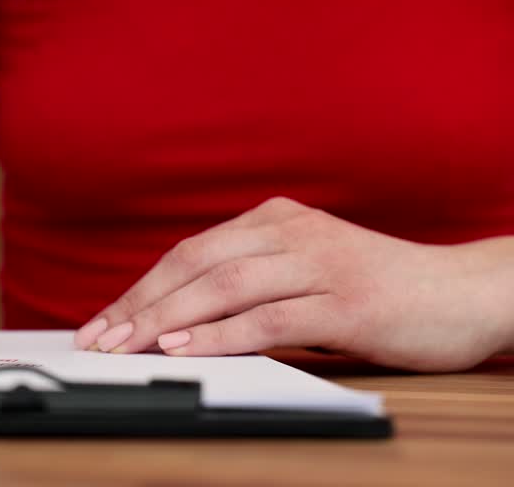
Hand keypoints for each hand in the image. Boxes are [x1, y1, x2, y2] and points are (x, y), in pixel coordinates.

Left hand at [74, 197, 513, 370]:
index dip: (140, 288)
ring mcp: (319, 264)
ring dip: (168, 318)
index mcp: (276, 220)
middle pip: (195, 264)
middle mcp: (291, 233)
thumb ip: (252, 282)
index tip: (102, 321)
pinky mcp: (346, 302)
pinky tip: (187, 346)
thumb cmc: (380, 288)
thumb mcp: (306, 271)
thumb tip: (179, 318)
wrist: (465, 292)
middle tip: (100, 339)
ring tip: (128, 345)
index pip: (190, 253)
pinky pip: (270, 316)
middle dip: (140, 303)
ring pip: (224, 286)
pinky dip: (222, 332)